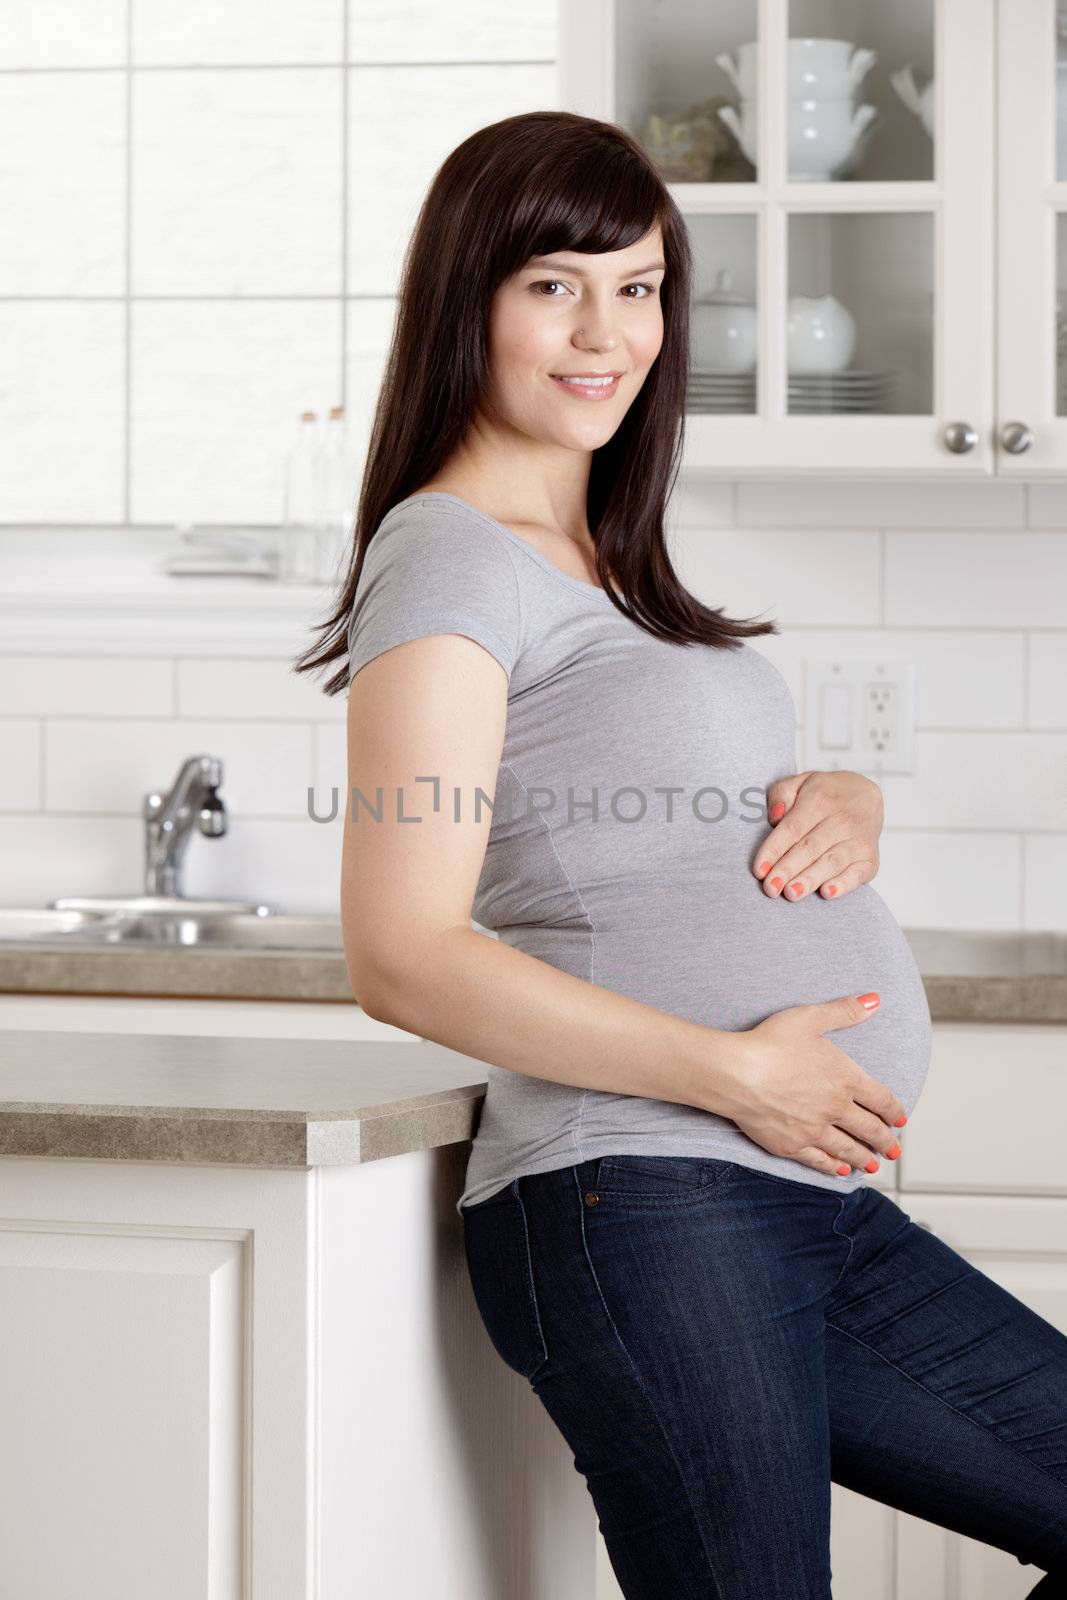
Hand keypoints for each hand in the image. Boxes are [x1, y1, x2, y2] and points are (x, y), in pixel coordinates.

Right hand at [721, 993, 907, 1178]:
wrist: (736, 1074)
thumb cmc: (769, 1043)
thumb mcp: (810, 1018)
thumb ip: (845, 1011)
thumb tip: (875, 1000)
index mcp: (845, 1078)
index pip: (881, 1100)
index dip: (894, 1111)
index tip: (900, 1120)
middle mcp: (835, 1108)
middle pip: (869, 1129)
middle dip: (885, 1141)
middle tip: (894, 1151)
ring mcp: (814, 1130)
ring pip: (848, 1149)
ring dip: (864, 1158)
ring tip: (874, 1165)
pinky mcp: (792, 1145)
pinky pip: (819, 1160)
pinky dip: (833, 1167)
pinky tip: (840, 1170)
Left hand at [754, 769, 882, 901]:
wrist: (866, 796)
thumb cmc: (824, 795)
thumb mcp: (800, 782)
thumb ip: (781, 794)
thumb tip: (775, 817)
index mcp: (819, 801)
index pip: (792, 828)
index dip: (774, 850)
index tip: (759, 870)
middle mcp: (841, 820)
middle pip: (809, 848)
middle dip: (788, 869)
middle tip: (771, 888)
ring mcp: (858, 840)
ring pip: (831, 862)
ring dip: (810, 879)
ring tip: (791, 893)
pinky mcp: (870, 858)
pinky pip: (858, 873)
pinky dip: (844, 884)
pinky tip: (827, 893)